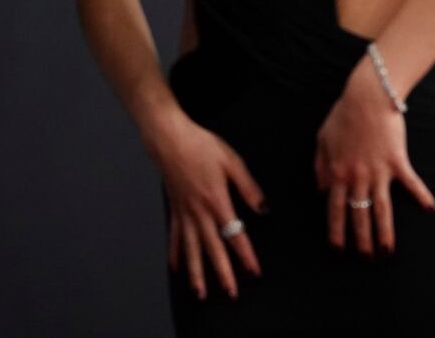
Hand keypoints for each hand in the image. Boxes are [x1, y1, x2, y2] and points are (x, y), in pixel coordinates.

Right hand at [147, 110, 264, 299]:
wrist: (170, 140)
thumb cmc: (202, 147)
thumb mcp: (233, 162)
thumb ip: (249, 187)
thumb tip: (264, 209)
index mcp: (217, 201)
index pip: (235, 235)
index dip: (246, 255)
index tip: (254, 271)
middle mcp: (199, 213)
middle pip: (213, 249)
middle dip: (223, 274)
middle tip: (231, 293)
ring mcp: (184, 213)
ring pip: (191, 250)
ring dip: (197, 273)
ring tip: (201, 293)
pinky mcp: (174, 210)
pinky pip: (175, 238)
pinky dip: (176, 255)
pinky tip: (176, 269)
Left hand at [314, 63, 434, 255]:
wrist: (368, 96)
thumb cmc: (343, 115)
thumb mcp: (322, 139)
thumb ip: (319, 166)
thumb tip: (320, 191)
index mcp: (336, 173)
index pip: (334, 210)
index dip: (336, 232)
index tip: (338, 250)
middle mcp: (357, 177)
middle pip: (358, 215)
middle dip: (361, 240)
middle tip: (366, 258)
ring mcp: (378, 170)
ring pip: (381, 208)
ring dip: (384, 232)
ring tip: (387, 251)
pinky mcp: (397, 160)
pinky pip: (411, 182)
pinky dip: (421, 195)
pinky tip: (430, 209)